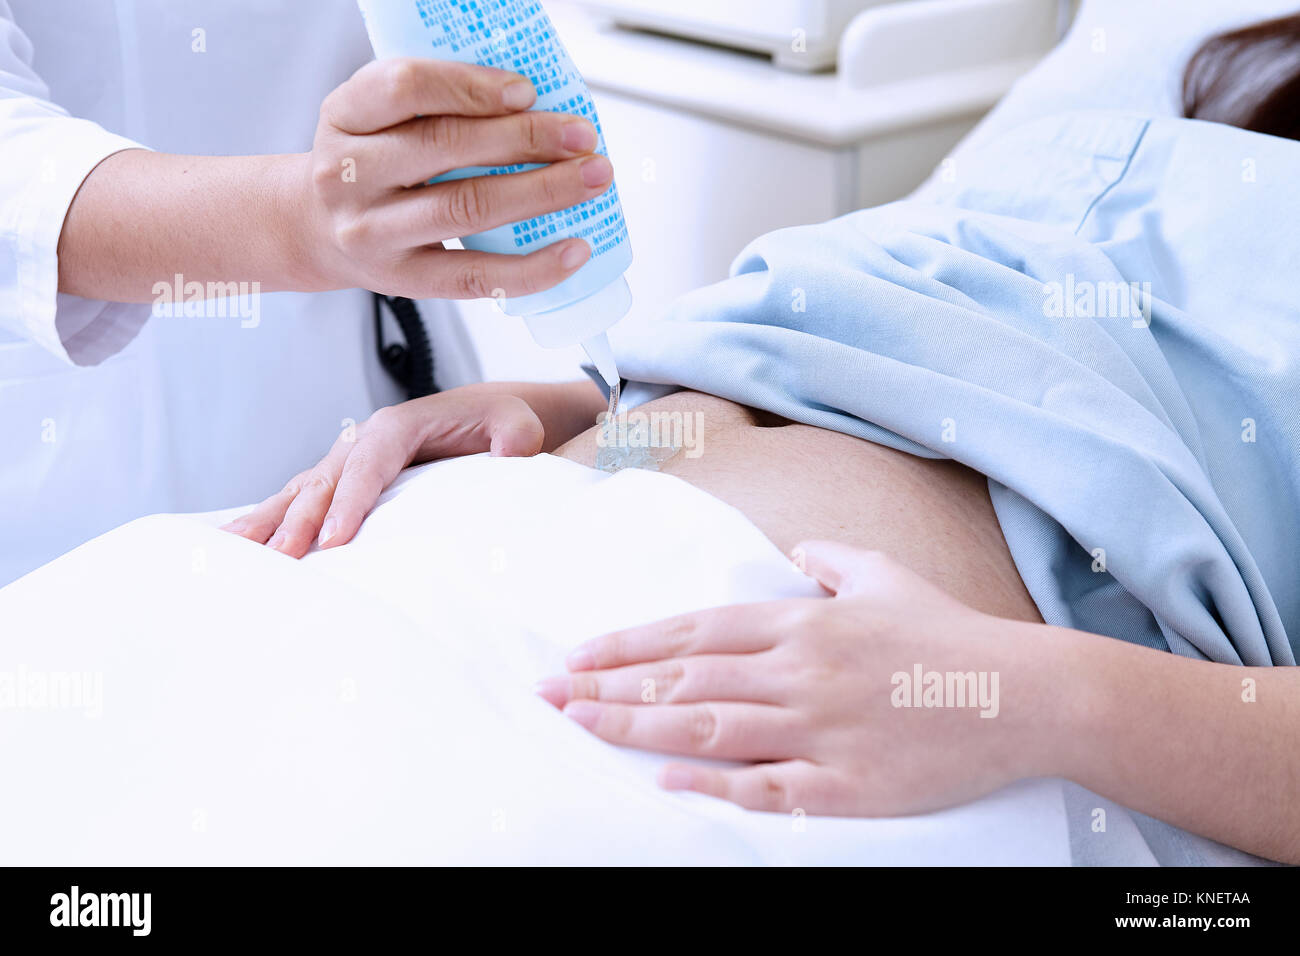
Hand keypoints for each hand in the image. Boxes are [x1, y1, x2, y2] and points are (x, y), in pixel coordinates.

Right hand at [221, 385, 544, 556]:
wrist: (486, 414)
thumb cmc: (499, 421)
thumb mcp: (517, 423)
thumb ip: (515, 434)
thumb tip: (511, 450)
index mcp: (399, 426)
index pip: (369, 465)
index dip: (350, 502)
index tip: (336, 542)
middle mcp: (362, 439)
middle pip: (324, 481)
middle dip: (299, 520)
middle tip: (280, 559)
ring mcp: (346, 458)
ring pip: (301, 490)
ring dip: (269, 520)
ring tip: (232, 549)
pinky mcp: (341, 478)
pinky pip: (300, 498)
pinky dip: (270, 518)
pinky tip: (237, 543)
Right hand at [293, 57, 613, 297]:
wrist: (311, 229)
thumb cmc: (365, 164)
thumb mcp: (374, 117)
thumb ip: (434, 105)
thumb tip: (536, 105)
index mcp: (345, 115)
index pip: (405, 88)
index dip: (471, 87)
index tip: (526, 91)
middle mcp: (350, 174)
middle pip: (446, 149)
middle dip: (526, 138)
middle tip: (582, 136)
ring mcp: (374, 232)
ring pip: (467, 209)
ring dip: (541, 193)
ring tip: (591, 180)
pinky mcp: (403, 281)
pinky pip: (475, 277)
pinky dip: (532, 267)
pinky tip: (573, 250)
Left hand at [536, 543, 1054, 816]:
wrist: (1023, 694)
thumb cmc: (948, 634)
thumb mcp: (883, 576)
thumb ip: (829, 559)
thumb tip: (796, 554)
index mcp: (801, 621)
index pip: (694, 631)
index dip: (630, 645)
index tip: (579, 654)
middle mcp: (798, 670)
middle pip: (684, 679)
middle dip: (608, 685)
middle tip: (549, 693)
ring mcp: (818, 727)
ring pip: (708, 726)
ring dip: (637, 726)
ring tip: (580, 724)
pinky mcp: (844, 783)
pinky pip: (766, 784)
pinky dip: (712, 782)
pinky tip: (665, 780)